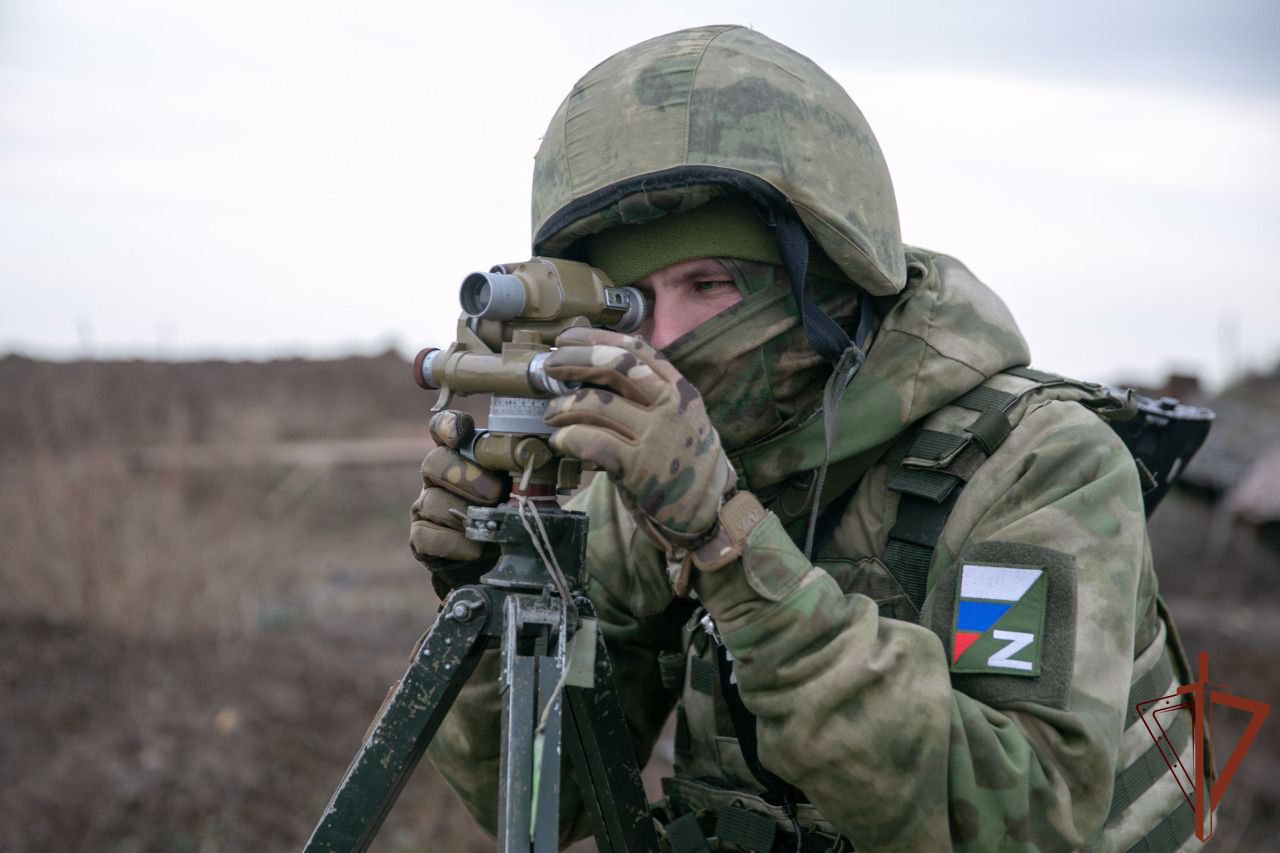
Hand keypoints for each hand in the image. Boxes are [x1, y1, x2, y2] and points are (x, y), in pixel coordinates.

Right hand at [409, 410, 507, 597]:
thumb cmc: (510, 514)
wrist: (496, 561)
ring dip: (463, 512)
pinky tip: (475, 547)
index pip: (443, 429)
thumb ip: (522, 469)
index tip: (459, 434)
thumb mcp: (520, 487)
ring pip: (431, 500)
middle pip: (435, 463)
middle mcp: (437, 476)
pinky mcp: (421, 537)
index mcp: (461, 456)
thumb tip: (541, 456)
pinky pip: (427, 534)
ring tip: (490, 523)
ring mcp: (425, 506)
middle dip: (467, 477)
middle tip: (496, 493)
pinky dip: (454, 542)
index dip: (448, 426)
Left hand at [542, 327, 735, 552]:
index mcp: (678, 388)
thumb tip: (595, 370)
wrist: (708, 507)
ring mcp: (655, 436)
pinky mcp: (639, 468)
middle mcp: (669, 406)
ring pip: (597, 404)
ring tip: (551, 413)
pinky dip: (569, 438)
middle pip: (615, 367)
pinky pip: (593, 442)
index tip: (567, 337)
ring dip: (564, 405)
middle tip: (549, 366)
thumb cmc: (684, 458)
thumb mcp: (680, 415)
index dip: (596, 338)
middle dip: (575, 360)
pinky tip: (560, 441)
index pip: (635, 349)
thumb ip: (649, 393)